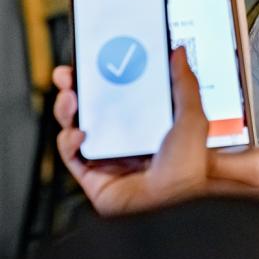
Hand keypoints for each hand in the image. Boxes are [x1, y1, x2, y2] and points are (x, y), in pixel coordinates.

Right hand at [53, 48, 209, 215]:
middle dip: (73, 87)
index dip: (100, 73)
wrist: (179, 206)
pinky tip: (79, 134)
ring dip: (66, 109)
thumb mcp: (193, 117)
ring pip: (74, 126)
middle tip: (66, 74)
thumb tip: (178, 52)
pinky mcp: (93, 175)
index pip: (115, 91)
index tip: (91, 55)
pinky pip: (71, 155)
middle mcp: (121, 136)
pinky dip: (68, 141)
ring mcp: (105, 155)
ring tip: (70, 99)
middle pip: (88, 106)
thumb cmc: (190, 169)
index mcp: (143, 120)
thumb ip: (185, 83)